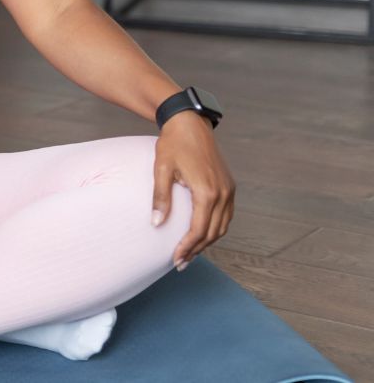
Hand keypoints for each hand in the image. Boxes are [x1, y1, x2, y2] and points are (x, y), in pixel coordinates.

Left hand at [152, 111, 235, 268]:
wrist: (190, 124)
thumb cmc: (173, 145)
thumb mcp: (161, 170)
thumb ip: (161, 198)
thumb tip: (156, 224)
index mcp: (207, 191)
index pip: (199, 229)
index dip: (187, 247)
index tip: (175, 259)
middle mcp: (223, 193)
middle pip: (213, 232)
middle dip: (197, 249)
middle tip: (181, 262)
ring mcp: (229, 190)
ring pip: (223, 226)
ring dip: (208, 241)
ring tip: (190, 253)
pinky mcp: (229, 186)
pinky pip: (226, 215)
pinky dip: (215, 228)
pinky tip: (202, 234)